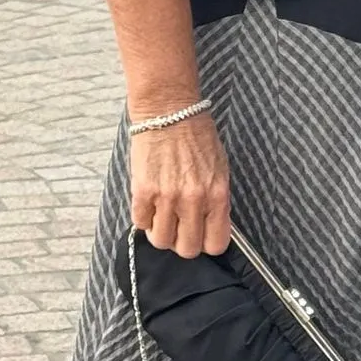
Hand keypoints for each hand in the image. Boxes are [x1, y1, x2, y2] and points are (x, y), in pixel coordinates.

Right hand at [131, 111, 231, 257]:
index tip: (200, 235)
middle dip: (182, 242)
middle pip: (187, 249)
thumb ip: (216, 199)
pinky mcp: (143, 190)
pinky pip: (140, 222)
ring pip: (161, 241)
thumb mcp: (219, 168)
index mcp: (218, 195)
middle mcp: (194, 200)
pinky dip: (143, 218)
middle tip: (178, 227)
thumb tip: (210, 224)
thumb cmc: (197, 136)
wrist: (169, 111)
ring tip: (161, 216)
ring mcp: (167, 197)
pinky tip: (148, 204)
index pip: (215, 244)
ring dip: (160, 232)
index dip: (206, 243)